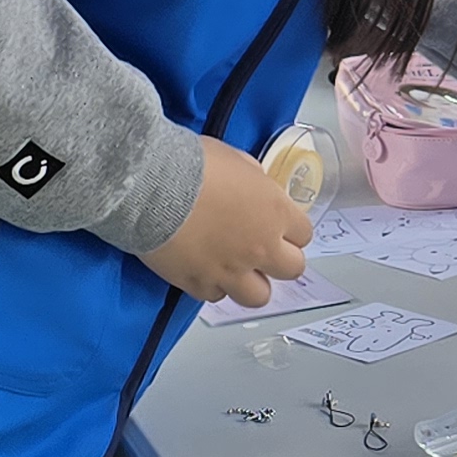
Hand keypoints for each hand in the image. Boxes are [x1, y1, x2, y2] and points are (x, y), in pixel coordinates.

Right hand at [142, 139, 311, 310]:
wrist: (152, 186)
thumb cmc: (193, 165)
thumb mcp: (237, 159)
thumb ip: (255, 181)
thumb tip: (256, 189)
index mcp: (275, 213)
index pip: (304, 234)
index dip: (291, 231)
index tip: (278, 226)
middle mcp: (260, 248)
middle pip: (292, 270)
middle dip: (280, 261)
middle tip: (263, 251)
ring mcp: (230, 271)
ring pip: (259, 296)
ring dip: (251, 283)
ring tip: (237, 270)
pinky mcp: (198, 284)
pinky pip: (215, 296)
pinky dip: (212, 285)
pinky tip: (204, 270)